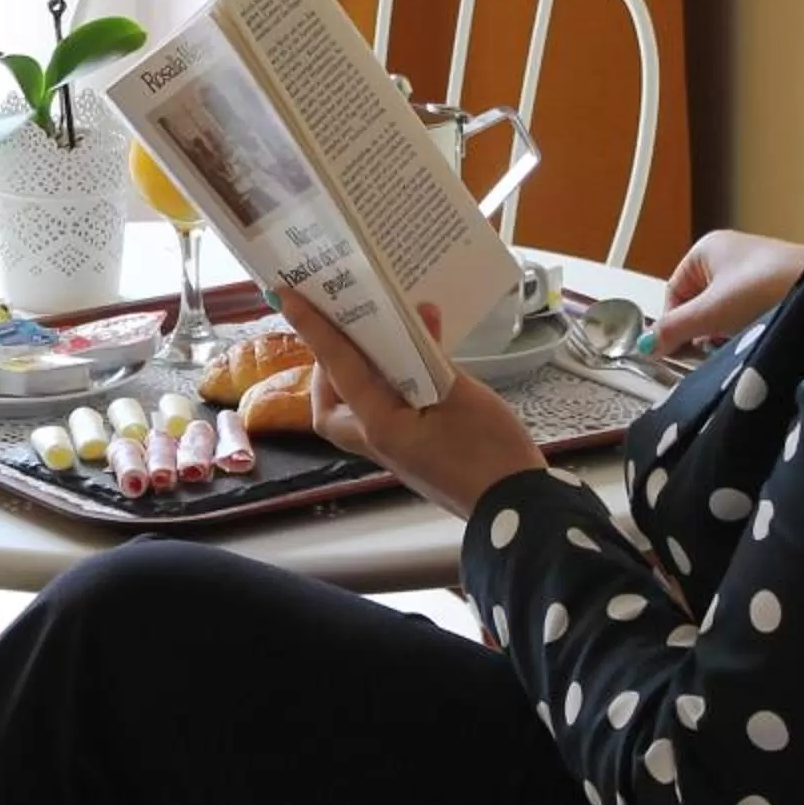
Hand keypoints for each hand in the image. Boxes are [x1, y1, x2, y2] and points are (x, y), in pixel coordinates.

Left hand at [283, 297, 549, 519]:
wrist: (517, 508)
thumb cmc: (490, 452)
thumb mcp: (462, 395)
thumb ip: (432, 356)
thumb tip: (417, 318)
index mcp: (380, 425)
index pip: (337, 367)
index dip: (313, 329)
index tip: (286, 296)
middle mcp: (376, 441)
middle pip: (329, 406)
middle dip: (328, 369)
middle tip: (348, 336)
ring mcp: (394, 452)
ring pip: (355, 414)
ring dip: (357, 381)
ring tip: (379, 347)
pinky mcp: (413, 456)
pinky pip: (384, 417)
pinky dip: (387, 392)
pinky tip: (414, 370)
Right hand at [654, 230, 803, 354]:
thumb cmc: (761, 290)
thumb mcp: (710, 313)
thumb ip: (673, 329)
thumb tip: (644, 345)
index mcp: (705, 249)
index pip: (673, 293)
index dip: (675, 323)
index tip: (682, 350)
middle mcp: (727, 253)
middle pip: (697, 302)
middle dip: (702, 329)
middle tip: (710, 351)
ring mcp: (753, 268)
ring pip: (722, 309)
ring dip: (724, 330)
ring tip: (736, 343)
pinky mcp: (774, 284)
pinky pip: (746, 310)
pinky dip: (746, 326)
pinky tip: (755, 336)